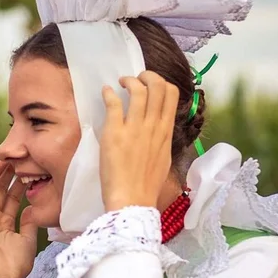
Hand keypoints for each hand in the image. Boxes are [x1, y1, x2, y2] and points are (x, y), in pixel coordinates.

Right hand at [0, 160, 37, 277]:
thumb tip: (30, 208)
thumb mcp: (27, 240)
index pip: (10, 200)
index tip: (26, 171)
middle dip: (6, 176)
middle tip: (15, 159)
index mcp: (3, 226)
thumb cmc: (15, 265)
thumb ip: (28, 223)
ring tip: (4, 159)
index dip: (17, 185)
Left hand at [100, 71, 179, 209]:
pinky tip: (105, 92)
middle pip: (158, 86)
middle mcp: (153, 126)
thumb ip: (160, 141)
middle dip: (147, 76)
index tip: (151, 85)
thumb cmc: (146, 187)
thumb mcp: (162, 159)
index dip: (161, 83)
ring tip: (121, 83)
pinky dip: (109, 94)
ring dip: (129, 81)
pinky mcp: (114, 133)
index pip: (171, 95)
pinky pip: (113, 104)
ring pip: (138, 90)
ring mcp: (135, 129)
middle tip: (136, 79)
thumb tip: (157, 132)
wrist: (132, 202)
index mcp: (166, 132)